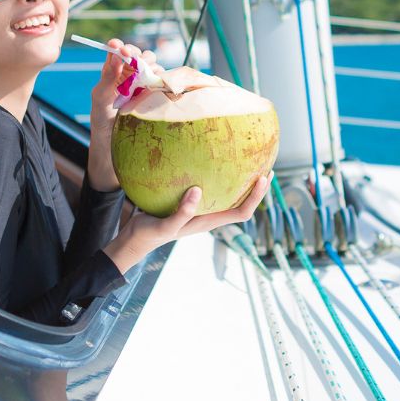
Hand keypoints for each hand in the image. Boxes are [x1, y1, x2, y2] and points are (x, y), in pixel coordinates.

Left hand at [87, 38, 165, 190]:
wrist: (114, 151)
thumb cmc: (102, 125)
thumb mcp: (100, 100)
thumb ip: (107, 77)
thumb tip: (116, 54)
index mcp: (112, 75)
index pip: (118, 52)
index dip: (120, 46)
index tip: (120, 47)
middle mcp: (129, 78)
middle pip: (139, 56)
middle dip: (139, 55)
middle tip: (137, 62)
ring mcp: (144, 87)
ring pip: (153, 67)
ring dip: (152, 67)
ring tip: (148, 78)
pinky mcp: (156, 97)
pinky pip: (164, 82)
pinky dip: (165, 79)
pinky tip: (161, 86)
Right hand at [103, 174, 271, 270]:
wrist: (133, 239)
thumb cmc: (149, 235)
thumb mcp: (165, 226)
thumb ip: (182, 212)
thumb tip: (197, 190)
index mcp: (208, 222)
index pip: (241, 212)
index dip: (255, 197)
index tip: (263, 178)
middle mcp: (208, 216)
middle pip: (241, 204)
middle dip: (256, 188)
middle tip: (266, 166)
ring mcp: (200, 210)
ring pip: (228, 196)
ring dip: (241, 182)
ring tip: (247, 161)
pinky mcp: (188, 203)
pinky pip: (210, 189)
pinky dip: (217, 177)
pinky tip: (209, 161)